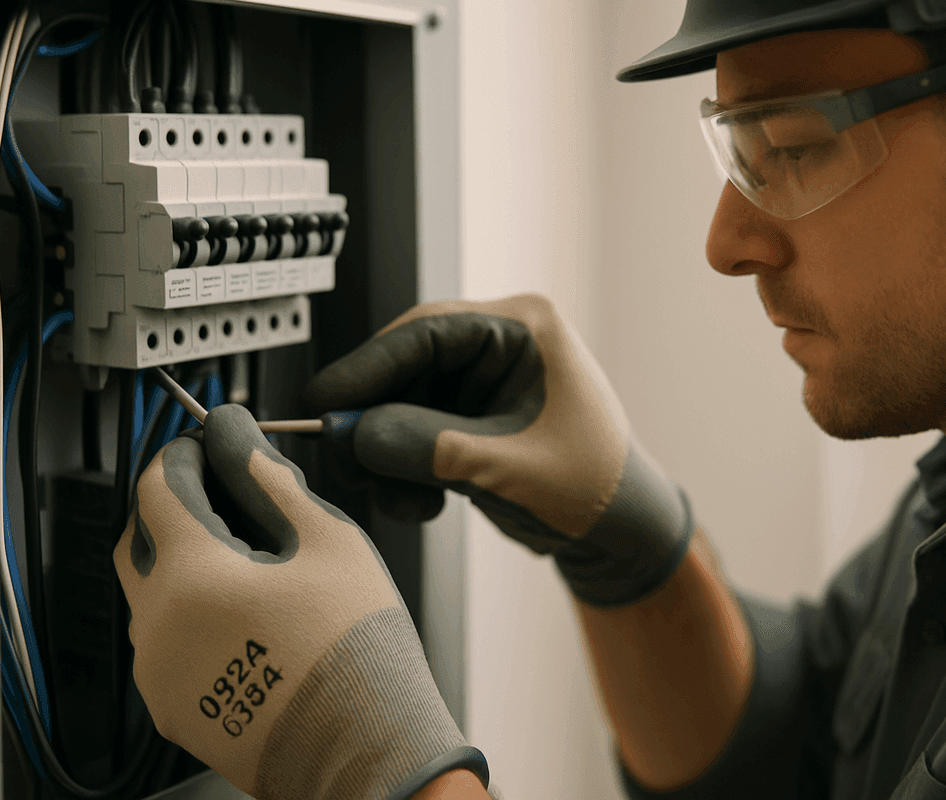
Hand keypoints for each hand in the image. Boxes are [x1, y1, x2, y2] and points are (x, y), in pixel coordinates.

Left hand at [114, 404, 486, 799]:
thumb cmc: (356, 648)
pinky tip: (247, 615)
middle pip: (139, 537)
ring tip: (252, 564)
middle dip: (174, 505)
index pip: (158, 486)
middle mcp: (157, 626)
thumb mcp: (326, 539)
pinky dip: (190, 614)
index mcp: (191, 576)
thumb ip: (268, 478)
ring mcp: (160, 674)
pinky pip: (163, 643)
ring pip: (148, 593)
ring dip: (182, 562)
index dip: (185, 454)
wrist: (366, 746)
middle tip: (229, 499)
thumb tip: (236, 435)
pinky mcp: (173, 708)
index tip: (210, 446)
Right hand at [302, 293, 692, 606]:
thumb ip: (432, 447)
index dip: (367, 368)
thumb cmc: (596, 486)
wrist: (621, 531)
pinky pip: (411, 434)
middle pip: (405, 368)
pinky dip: (402, 470)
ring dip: (386, 456)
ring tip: (401, 500)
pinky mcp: (468, 421)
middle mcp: (498, 346)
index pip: (425, 332)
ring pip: (400, 406)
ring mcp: (481, 385)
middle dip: (373, 421)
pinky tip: (421, 503)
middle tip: (349, 461)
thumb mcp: (510, 467)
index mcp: (522, 329)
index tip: (324, 401)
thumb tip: (358, 435)